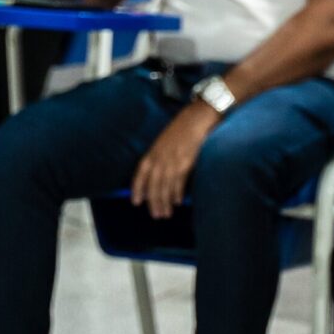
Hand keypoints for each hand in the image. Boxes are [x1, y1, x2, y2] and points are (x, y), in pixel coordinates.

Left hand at [130, 100, 219, 218]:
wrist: (198, 118)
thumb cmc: (183, 127)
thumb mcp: (165, 140)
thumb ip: (159, 155)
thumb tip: (158, 173)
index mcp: (153, 151)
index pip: (140, 174)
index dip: (137, 189)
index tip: (135, 202)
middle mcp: (160, 158)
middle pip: (153, 185)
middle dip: (153, 201)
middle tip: (156, 215)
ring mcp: (171, 161)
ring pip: (164, 187)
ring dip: (164, 202)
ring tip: (166, 213)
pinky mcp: (184, 163)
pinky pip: (178, 183)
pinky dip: (176, 194)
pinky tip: (177, 202)